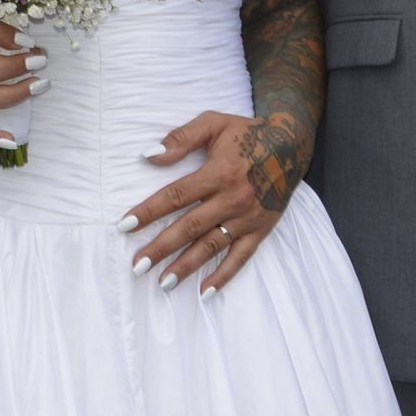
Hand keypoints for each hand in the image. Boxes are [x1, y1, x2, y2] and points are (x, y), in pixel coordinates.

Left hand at [118, 110, 307, 296]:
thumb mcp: (214, 123)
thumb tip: (149, 155)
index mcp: (219, 172)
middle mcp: (233, 198)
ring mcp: (248, 218)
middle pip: (190, 227)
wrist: (291, 145)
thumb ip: (182, 138)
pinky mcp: (261, 230)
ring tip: (163, 282)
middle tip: (137, 265)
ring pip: (212, 246)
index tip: (125, 225)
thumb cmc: (246, 133)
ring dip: (186, 266)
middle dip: (161, 247)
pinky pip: (241, 258)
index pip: (177, 195)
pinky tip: (205, 292)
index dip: (149, 211)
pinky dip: (224, 277)